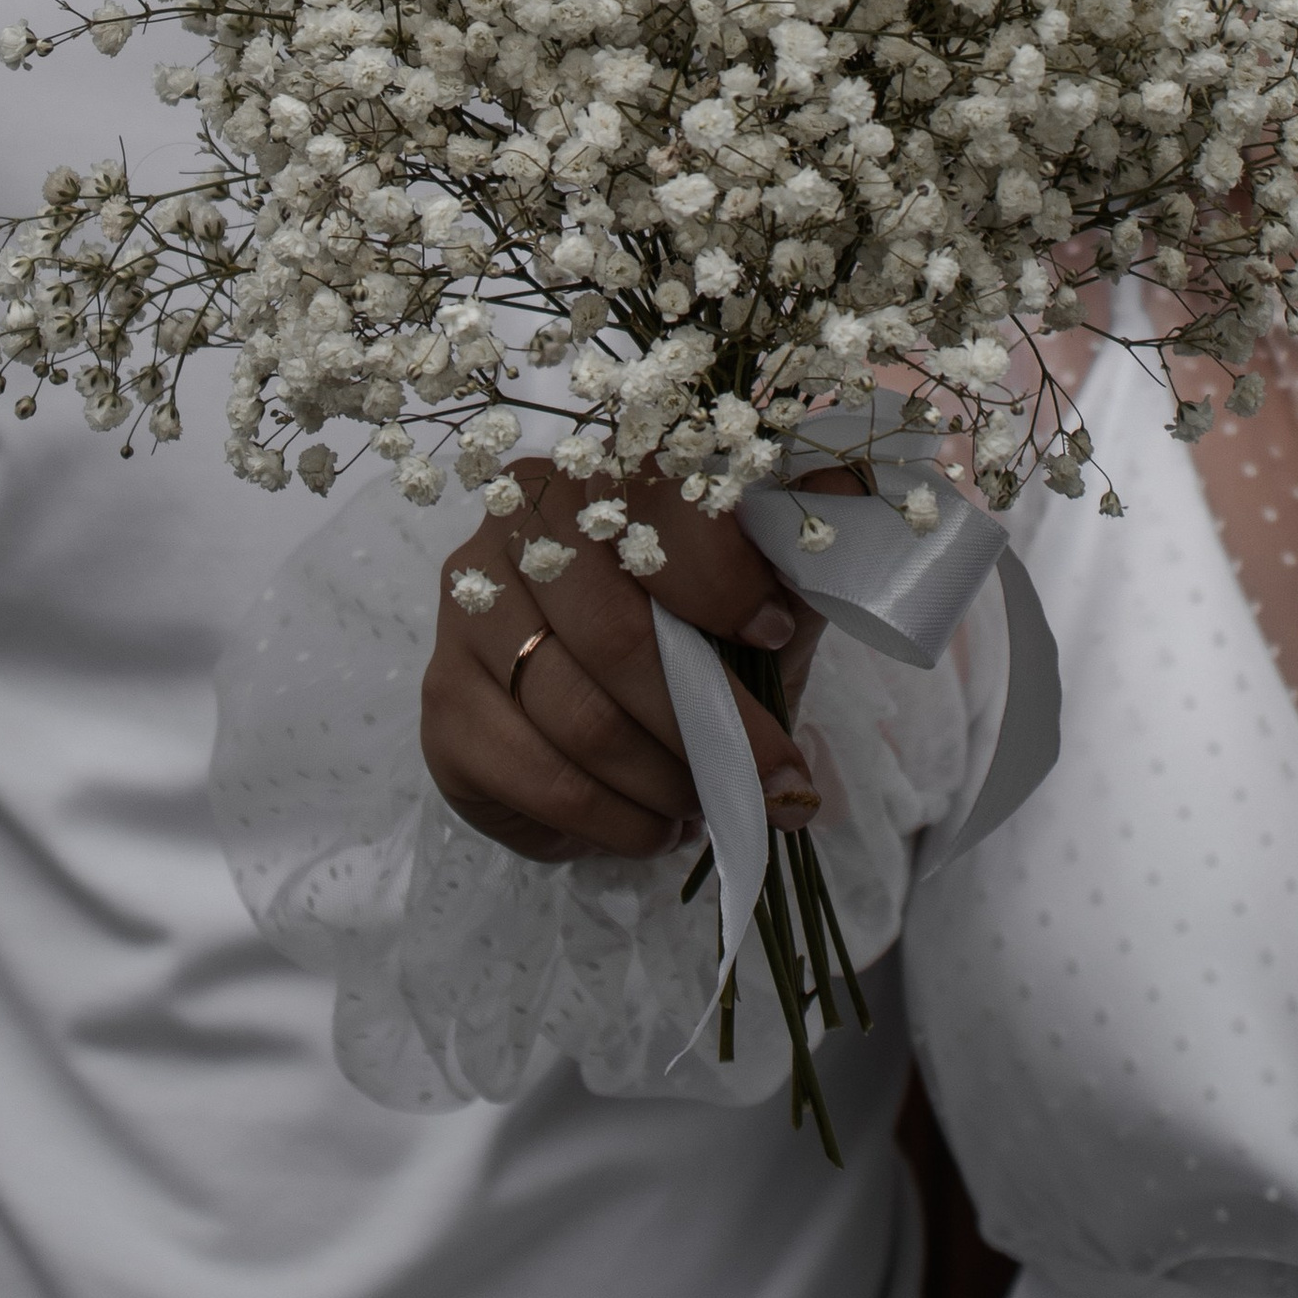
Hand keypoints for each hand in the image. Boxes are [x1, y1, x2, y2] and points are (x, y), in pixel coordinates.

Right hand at [423, 460, 829, 864]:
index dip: (720, 579)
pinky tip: (651, 826)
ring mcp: (466, 614)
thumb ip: (795, 545)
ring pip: (577, 715)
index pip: (651, 511)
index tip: (775, 635)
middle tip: (767, 775)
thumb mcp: (760, 588)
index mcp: (596, 471)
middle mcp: (513, 525)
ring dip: (664, 780)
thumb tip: (855, 483)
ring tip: (708, 803)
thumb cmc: (695, 636)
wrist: (614, 723)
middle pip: (615, 632)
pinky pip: (535, 777)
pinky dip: (611, 820)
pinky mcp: (443, 706)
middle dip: (706, 721)